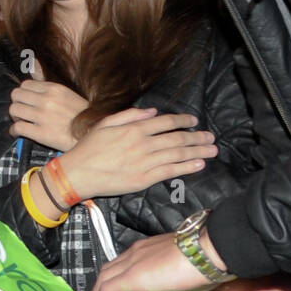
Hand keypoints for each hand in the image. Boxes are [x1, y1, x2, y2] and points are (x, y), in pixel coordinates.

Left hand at [9, 78, 89, 151]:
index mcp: (54, 89)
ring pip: (14, 110)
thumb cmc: (81, 115)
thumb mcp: (67, 94)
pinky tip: (18, 133)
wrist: (91, 133)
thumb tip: (32, 63)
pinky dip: (14, 131)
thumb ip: (48, 84)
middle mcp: (47, 100)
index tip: (26, 100)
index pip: (25, 84)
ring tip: (20, 121)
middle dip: (17, 103)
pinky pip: (17, 128)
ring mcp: (42, 116)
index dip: (23, 93)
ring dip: (15, 117)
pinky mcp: (40, 133)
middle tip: (22, 111)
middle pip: (16, 95)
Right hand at [58, 107, 216, 199]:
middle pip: (176, 138)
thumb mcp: (106, 123)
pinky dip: (187, 167)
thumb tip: (152, 111)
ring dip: (197, 151)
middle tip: (211, 136)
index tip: (194, 121)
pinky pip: (170, 171)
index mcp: (134, 128)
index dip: (183, 121)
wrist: (78, 173)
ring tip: (212, 149)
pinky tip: (199, 164)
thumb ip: (130, 115)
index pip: (165, 122)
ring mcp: (145, 162)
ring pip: (177, 154)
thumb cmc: (89, 148)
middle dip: (197, 137)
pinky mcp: (144, 179)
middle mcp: (143, 143)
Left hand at [89, 229, 219, 290]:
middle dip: (101, 287)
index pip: (124, 263)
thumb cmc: (204, 260)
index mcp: (149, 248)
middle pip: (110, 270)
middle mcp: (137, 252)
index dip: (116, 278)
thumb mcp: (181, 279)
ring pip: (104, 279)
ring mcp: (133, 261)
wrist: (209, 248)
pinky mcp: (132, 276)